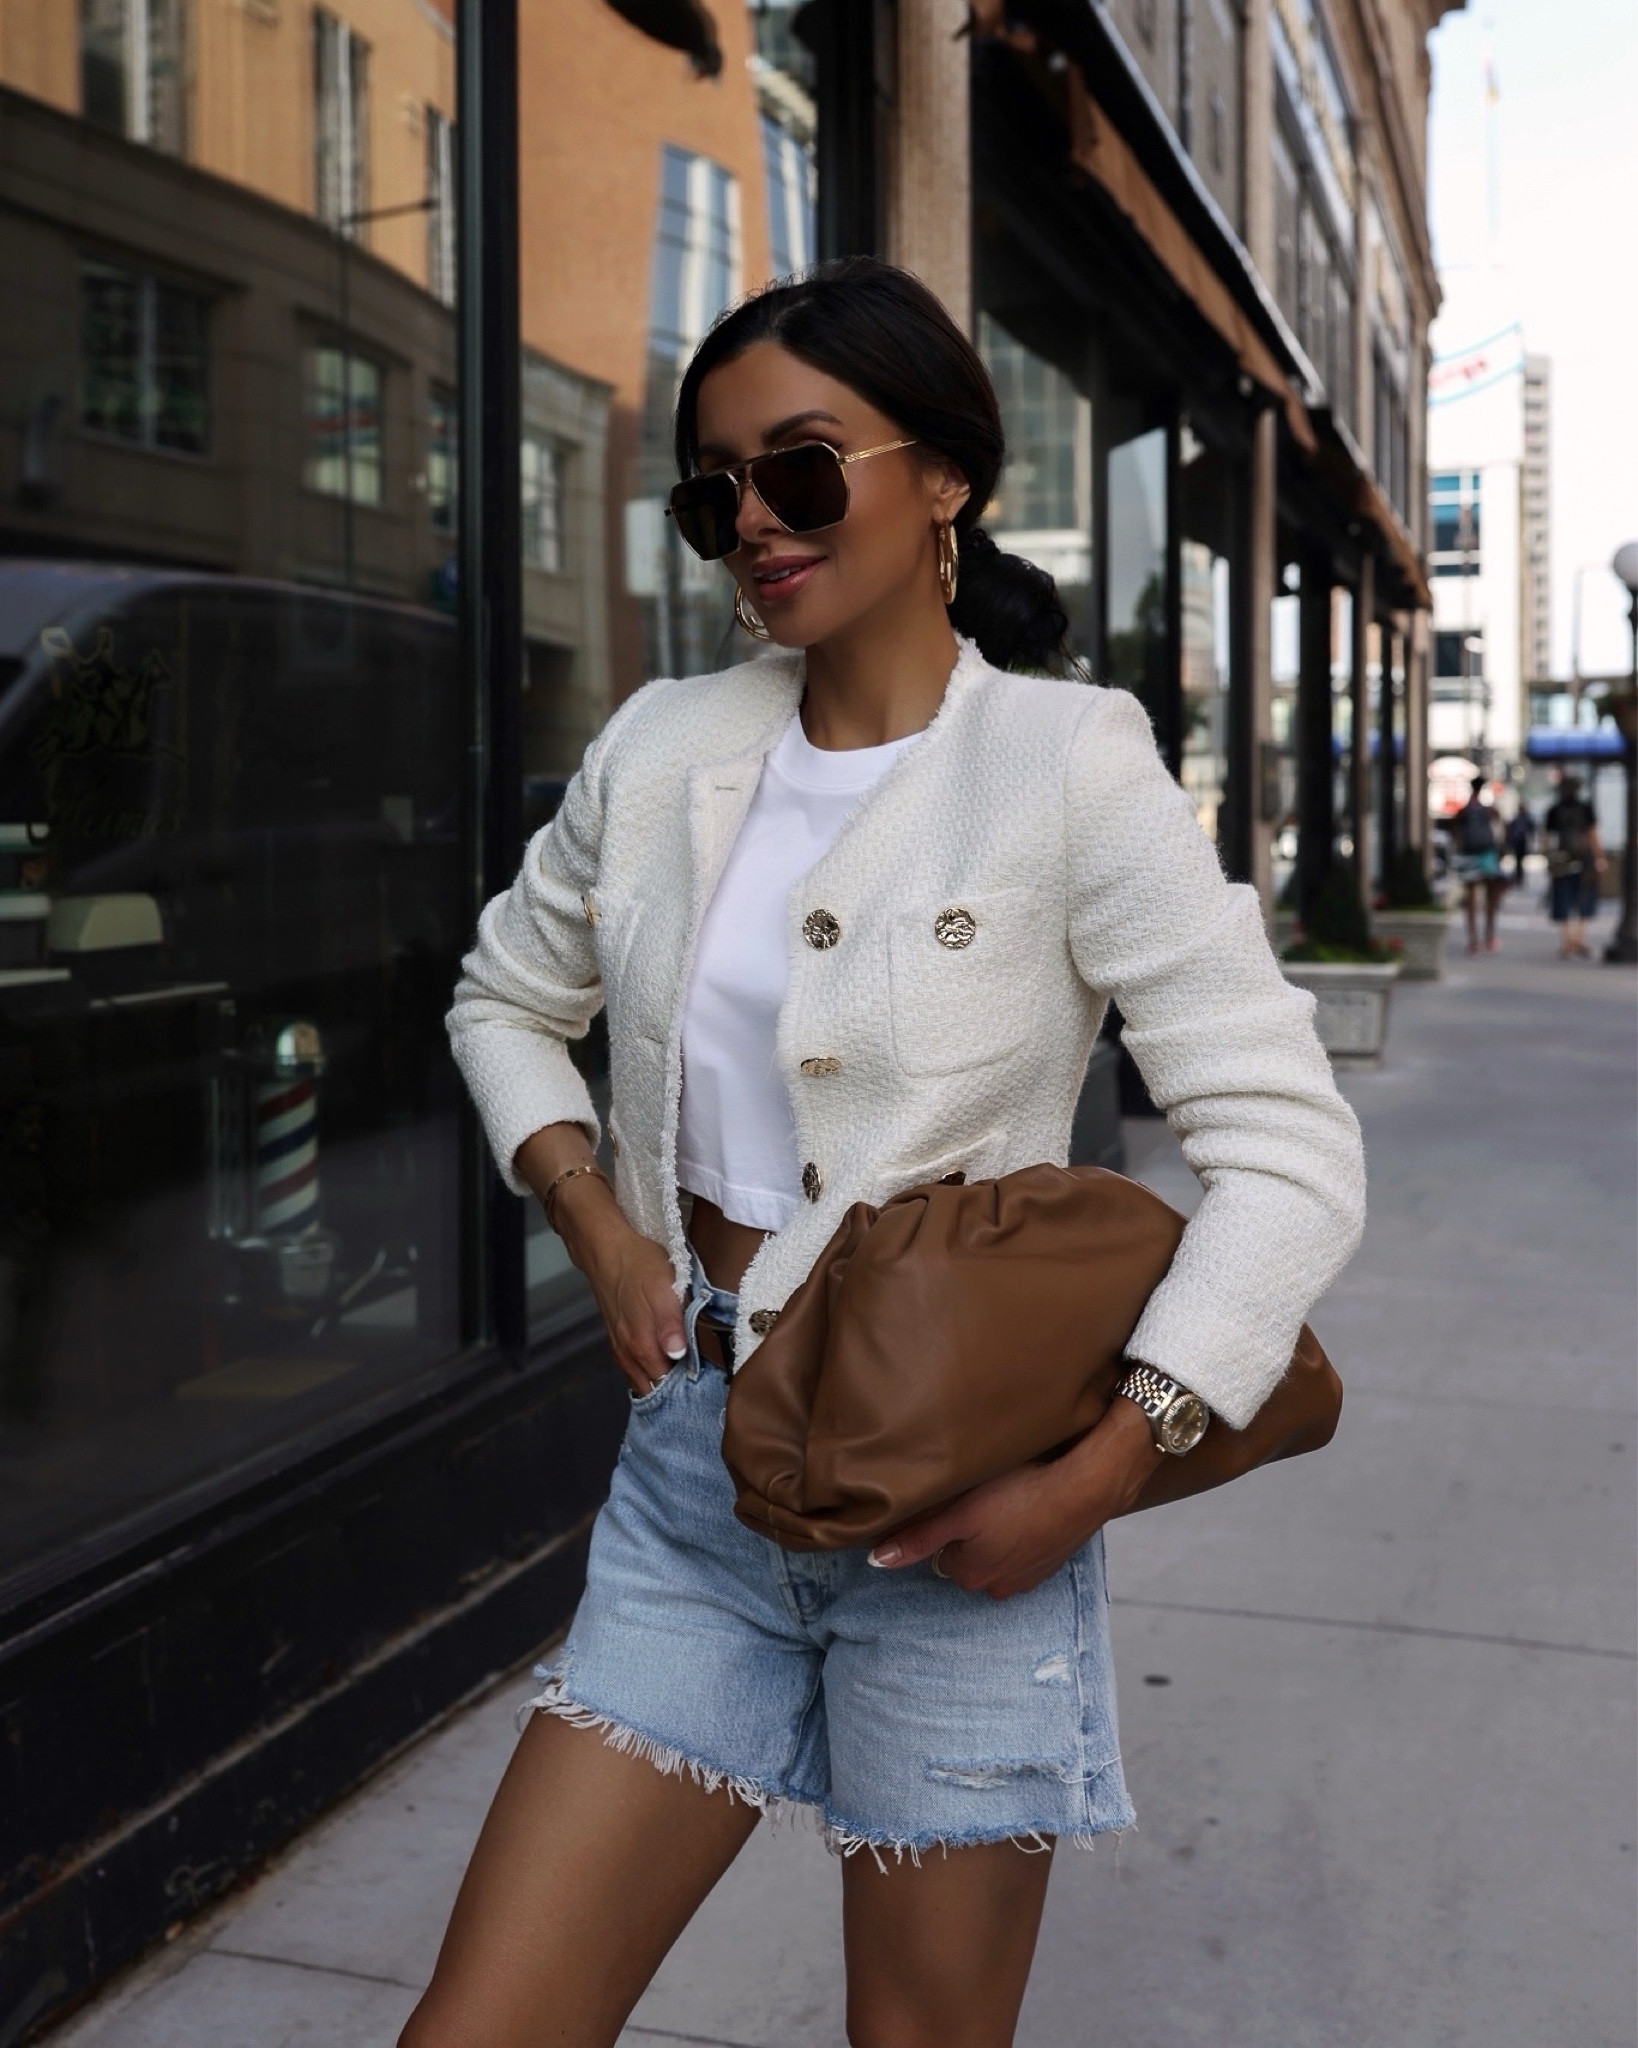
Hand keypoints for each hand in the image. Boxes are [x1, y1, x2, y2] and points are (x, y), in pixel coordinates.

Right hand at [577, 1215, 689, 1397]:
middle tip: (699, 1377)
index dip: (688, 1385)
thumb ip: (671, 1325)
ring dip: (661, 1379)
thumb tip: (678, 1355)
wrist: (606, 1248)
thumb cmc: (639, 1265)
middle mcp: (628, 1354)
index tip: (707, 1379)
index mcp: (642, 1346)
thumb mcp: (664, 1288)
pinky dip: (648, 1369)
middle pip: (655, 1387)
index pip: (668, 1385)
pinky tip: (663, 1357)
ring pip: (642, 1378)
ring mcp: (620, 1347)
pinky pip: (634, 1366)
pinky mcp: (616, 1338)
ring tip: (684, 1369)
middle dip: (675, 1388)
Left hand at [867, 1399, 1164, 1599]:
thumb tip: (877, 1561)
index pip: (938, 1552)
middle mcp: (998, 1585)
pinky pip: (1026, 1547)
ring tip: (1006, 1499)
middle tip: (979, 1495)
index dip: (943, 1523)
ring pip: (998, 1551)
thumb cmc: (1021, 1495)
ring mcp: (1029, 1575)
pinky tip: (1030, 1507)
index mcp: (970, 1574)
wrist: (1087, 1487)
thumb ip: (917, 1537)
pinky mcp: (1054, 1560)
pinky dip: (1025, 1531)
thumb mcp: (959, 1511)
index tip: (953, 1500)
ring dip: (999, 1531)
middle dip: (969, 1531)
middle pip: (967, 1555)